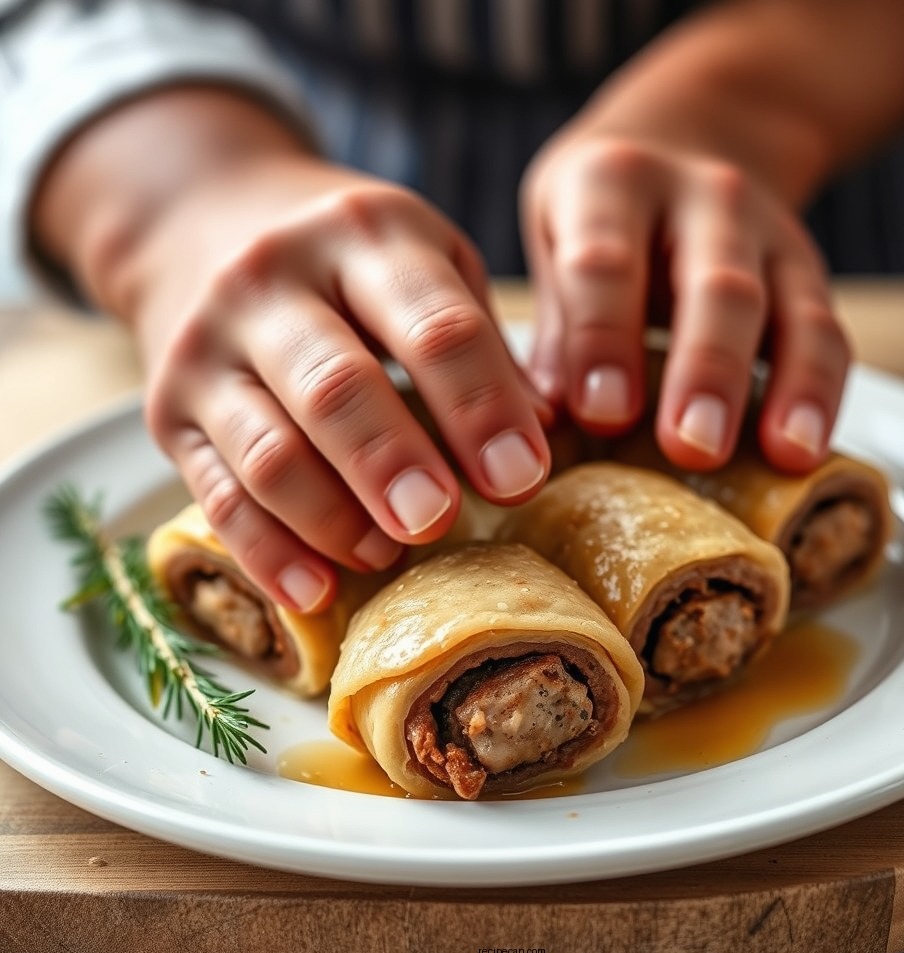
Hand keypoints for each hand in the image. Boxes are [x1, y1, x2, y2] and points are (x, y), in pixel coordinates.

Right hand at [123, 153, 549, 610]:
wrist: (198, 217)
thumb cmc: (346, 260)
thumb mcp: (424, 261)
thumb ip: (480, 340)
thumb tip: (543, 434)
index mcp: (366, 235)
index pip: (435, 326)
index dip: (481, 407)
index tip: (522, 477)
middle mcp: (273, 279)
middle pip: (337, 387)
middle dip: (392, 464)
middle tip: (440, 522)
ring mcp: (208, 345)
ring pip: (269, 451)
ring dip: (331, 517)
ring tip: (385, 554)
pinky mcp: (167, 409)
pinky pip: (216, 494)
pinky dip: (265, 552)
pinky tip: (314, 591)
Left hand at [521, 133, 849, 470]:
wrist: (686, 137)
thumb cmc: (599, 216)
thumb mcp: (556, 241)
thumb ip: (556, 333)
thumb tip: (543, 428)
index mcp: (612, 183)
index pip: (605, 263)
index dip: (603, 341)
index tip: (602, 415)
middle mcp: (702, 195)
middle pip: (715, 286)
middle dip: (706, 369)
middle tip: (691, 447)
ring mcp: (767, 232)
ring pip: (790, 309)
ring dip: (789, 387)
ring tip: (782, 455)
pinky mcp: (807, 272)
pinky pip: (826, 334)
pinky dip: (821, 395)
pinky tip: (805, 451)